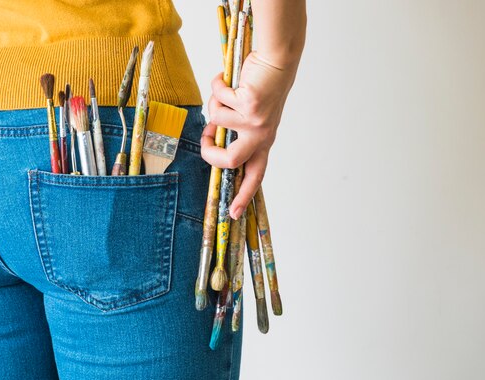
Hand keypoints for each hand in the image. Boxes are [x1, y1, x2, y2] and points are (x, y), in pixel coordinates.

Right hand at [201, 51, 296, 219]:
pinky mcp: (249, 103)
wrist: (277, 61)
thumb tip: (211, 135)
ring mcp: (255, 121)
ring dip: (216, 101)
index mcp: (263, 142)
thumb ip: (235, 130)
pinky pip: (218, 97)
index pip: (255, 175)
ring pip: (216, 119)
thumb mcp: (251, 115)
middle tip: (206, 138)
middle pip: (230, 160)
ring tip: (229, 90)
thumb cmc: (261, 87)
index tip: (233, 213)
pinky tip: (229, 78)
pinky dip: (218, 84)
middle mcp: (261, 135)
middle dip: (210, 151)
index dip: (243, 195)